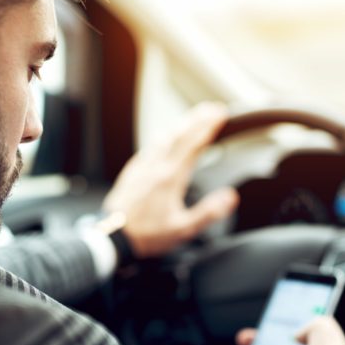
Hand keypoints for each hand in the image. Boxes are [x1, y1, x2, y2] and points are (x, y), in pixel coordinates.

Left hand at [101, 102, 238, 257]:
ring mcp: (143, 167)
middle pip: (180, 135)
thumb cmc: (148, 234)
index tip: (220, 114)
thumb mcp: (183, 229)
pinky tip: (164, 137)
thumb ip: (208, 212)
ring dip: (180, 125)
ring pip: (164, 137)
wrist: (113, 236)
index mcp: (171, 178)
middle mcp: (157, 167)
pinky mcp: (133, 171)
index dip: (208, 127)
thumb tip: (230, 197)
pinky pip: (150, 147)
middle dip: (197, 119)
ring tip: (192, 118)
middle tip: (212, 108)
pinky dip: (163, 136)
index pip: (194, 144)